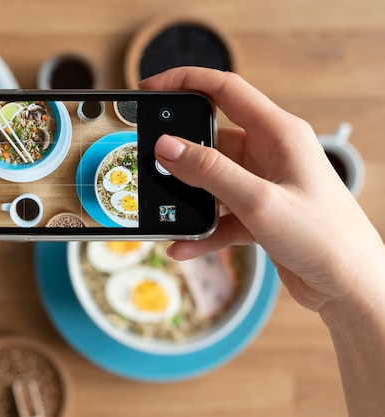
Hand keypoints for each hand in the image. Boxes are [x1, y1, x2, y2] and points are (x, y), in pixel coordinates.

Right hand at [141, 67, 384, 315]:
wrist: (351, 287)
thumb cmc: (324, 238)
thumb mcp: (258, 201)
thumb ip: (209, 172)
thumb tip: (166, 147)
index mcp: (279, 133)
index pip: (226, 90)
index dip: (186, 81)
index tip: (152, 88)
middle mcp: (271, 153)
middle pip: (212, 138)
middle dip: (180, 151)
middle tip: (150, 162)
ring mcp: (265, 184)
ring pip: (212, 180)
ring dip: (189, 198)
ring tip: (166, 213)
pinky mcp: (259, 213)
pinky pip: (220, 214)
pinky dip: (202, 229)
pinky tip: (184, 246)